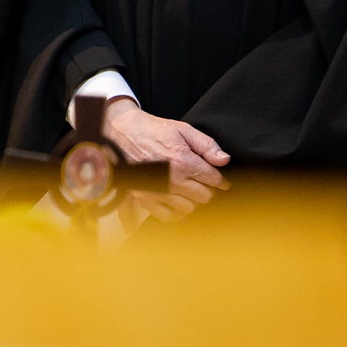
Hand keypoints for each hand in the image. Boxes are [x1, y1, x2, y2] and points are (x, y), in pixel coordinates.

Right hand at [101, 101, 228, 221]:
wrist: (122, 133)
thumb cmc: (152, 130)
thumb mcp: (183, 129)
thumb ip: (207, 145)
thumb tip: (224, 160)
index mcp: (183, 162)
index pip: (214, 179)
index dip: (221, 180)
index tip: (221, 181)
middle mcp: (171, 180)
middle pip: (204, 196)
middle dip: (206, 189)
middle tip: (201, 182)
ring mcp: (158, 191)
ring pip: (188, 208)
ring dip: (191, 200)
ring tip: (187, 190)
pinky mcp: (145, 198)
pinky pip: (167, 216)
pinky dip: (175, 212)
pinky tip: (176, 203)